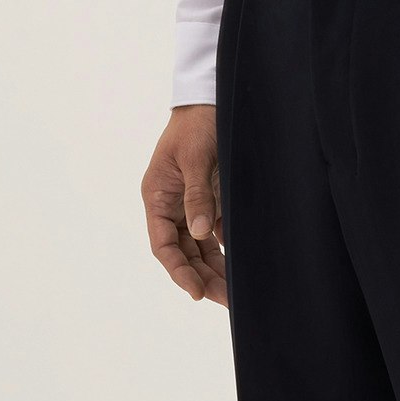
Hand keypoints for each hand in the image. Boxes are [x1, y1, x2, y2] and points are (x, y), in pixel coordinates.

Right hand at [143, 103, 227, 305]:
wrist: (213, 100)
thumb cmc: (197, 124)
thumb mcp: (195, 158)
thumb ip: (198, 196)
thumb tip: (200, 232)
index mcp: (157, 197)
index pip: (163, 245)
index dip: (178, 271)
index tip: (196, 292)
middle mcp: (172, 207)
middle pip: (184, 253)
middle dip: (202, 278)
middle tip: (227, 301)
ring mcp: (192, 206)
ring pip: (202, 249)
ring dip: (216, 271)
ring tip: (236, 294)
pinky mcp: (213, 202)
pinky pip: (218, 235)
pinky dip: (228, 253)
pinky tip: (242, 269)